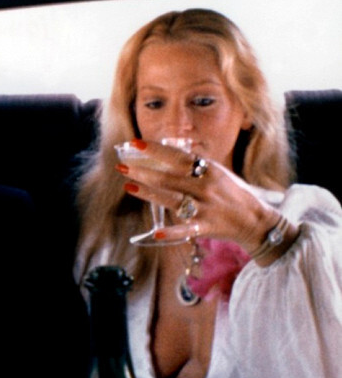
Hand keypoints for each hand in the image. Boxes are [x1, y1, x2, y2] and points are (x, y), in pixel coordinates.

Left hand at [116, 139, 281, 252]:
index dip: (155, 150)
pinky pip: (186, 230)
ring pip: (172, 199)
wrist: (256, 219)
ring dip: (148, 193)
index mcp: (209, 169)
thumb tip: (165, 151)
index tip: (135, 143)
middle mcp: (206, 186)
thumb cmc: (231, 193)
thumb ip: (193, 165)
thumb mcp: (216, 172)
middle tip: (122, 166)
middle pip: (169, 177)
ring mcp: (205, 207)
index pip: (177, 157)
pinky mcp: (206, 227)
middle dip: (143, 171)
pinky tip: (156, 234)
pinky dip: (172, 232)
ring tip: (128, 186)